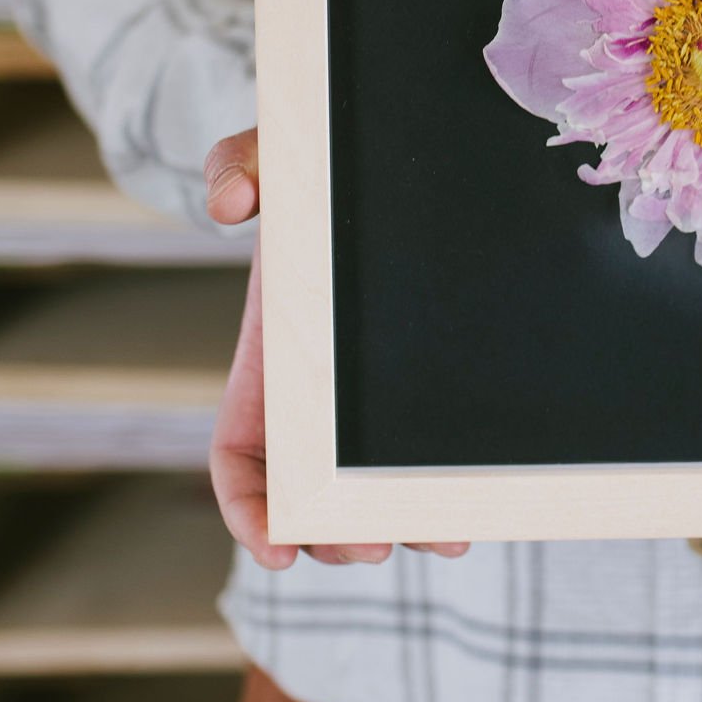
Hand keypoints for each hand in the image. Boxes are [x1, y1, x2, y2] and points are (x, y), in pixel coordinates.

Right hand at [205, 127, 469, 569]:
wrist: (383, 163)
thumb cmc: (313, 169)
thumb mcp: (268, 154)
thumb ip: (236, 163)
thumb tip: (228, 204)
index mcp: (269, 365)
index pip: (241, 458)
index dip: (249, 512)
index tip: (277, 547)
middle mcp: (319, 397)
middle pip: (311, 497)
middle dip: (333, 536)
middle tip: (369, 546)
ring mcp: (373, 402)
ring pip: (376, 490)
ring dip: (399, 528)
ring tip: (440, 538)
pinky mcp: (425, 391)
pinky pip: (427, 459)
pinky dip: (442, 496)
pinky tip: (472, 515)